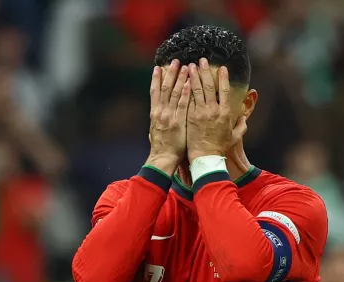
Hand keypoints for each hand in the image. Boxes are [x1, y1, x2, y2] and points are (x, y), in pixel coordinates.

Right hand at [146, 59, 190, 175]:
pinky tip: (189, 83)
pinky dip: (186, 93)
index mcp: (154, 113)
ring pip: (175, 93)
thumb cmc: (160, 147)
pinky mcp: (179, 122)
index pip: (154, 92)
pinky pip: (184, 105)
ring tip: (185, 66)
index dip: (157, 79)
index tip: (159, 67)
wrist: (163, 158)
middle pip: (165, 88)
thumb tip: (158, 114)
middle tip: (175, 61)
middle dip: (170, 73)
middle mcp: (160, 112)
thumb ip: (158, 120)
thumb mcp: (154, 131)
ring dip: (180, 79)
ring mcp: (170, 116)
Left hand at [187, 58, 246, 162]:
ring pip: (197, 90)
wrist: (205, 157)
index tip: (222, 68)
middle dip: (205, 71)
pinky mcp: (190, 117)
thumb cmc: (220, 148)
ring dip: (194, 76)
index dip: (224, 78)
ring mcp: (200, 113)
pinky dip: (185, 89)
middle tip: (202, 60)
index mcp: (226, 113)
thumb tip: (244, 117)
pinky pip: (187, 99)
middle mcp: (213, 110)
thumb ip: (241, 125)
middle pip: (209, 86)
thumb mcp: (235, 137)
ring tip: (190, 65)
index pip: (226, 91)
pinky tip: (183, 80)